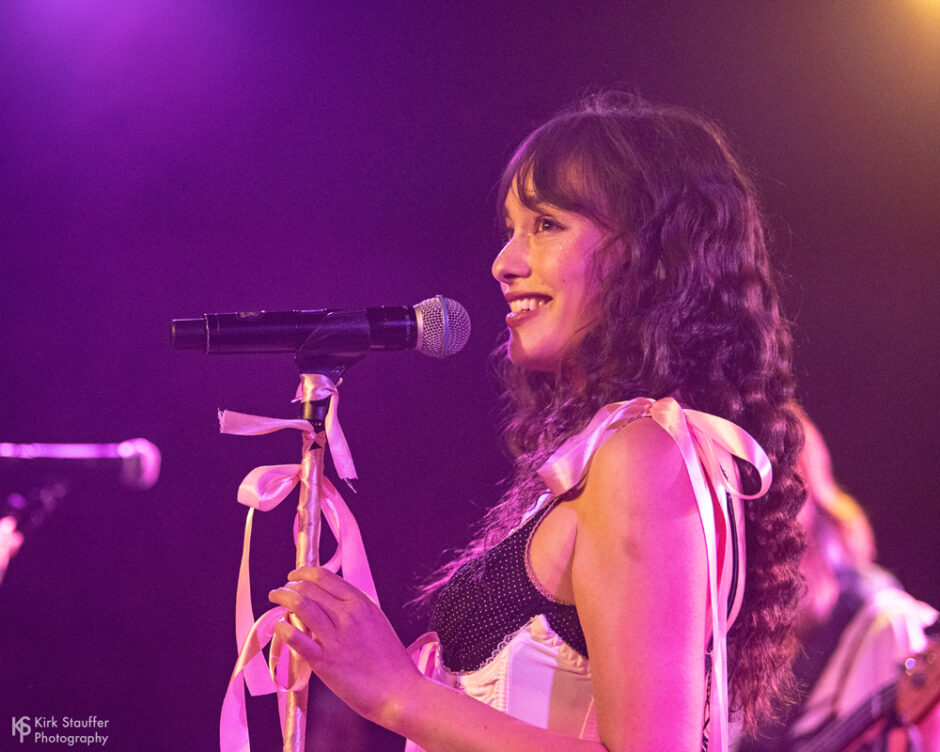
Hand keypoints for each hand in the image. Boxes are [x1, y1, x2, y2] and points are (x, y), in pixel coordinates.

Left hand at [268, 566, 422, 726]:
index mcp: (362, 604)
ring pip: (301, 606)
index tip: (295, 575)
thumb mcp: (376, 622)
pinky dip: (284, 628)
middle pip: (309, 589)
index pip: (325, 577)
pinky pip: (297, 640)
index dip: (304, 573)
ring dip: (283, 599)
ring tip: (275, 600)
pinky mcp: (325, 663)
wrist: (400, 692)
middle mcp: (348, 616)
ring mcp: (336, 639)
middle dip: (290, 586)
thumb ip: (354, 610)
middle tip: (282, 591)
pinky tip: (279, 626)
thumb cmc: (390, 661)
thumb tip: (329, 601)